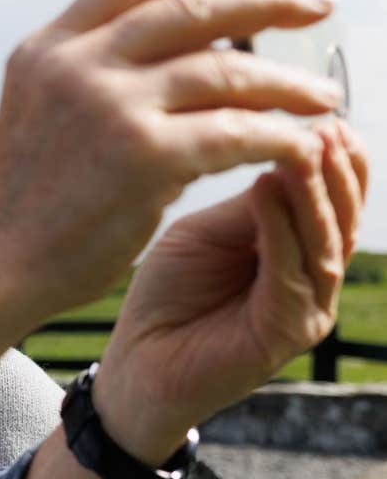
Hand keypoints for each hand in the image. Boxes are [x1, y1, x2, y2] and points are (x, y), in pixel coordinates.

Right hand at [0, 0, 338, 326]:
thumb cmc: (30, 198)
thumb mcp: (43, 107)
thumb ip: (95, 68)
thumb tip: (190, 43)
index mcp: (49, 47)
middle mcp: (76, 64)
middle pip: (192, 8)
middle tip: (317, 4)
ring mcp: (110, 106)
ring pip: (224, 70)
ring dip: (286, 82)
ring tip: (321, 96)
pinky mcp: (144, 157)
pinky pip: (236, 132)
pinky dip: (278, 136)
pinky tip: (299, 144)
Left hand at [94, 121, 367, 462]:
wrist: (136, 364)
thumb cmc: (167, 294)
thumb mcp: (206, 233)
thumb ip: (249, 206)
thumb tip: (285, 151)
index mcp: (298, 251)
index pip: (334, 199)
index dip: (335, 159)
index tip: (324, 115)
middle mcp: (313, 279)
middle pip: (342, 218)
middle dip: (335, 170)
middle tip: (324, 126)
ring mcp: (307, 308)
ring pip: (325, 243)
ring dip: (314, 193)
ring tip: (302, 148)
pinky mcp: (286, 333)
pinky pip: (292, 274)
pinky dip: (282, 230)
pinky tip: (266, 190)